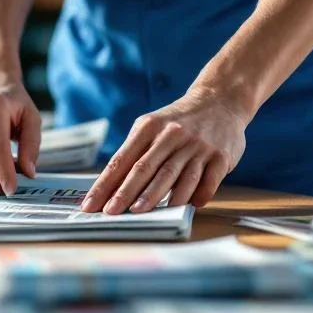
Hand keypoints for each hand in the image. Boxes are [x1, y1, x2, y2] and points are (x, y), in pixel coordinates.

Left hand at [82, 87, 247, 213]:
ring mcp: (197, 146)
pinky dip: (198, 195)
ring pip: (175, 175)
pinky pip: (208, 181)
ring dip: (157, 195)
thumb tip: (112, 187)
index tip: (92, 203)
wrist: (219, 101)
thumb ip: (135, 152)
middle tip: (112, 211)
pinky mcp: (220, 157)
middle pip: (145, 168)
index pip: (121, 160)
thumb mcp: (151, 126)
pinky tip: (189, 207)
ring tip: (141, 212)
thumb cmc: (177, 122)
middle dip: (126, 192)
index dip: (105, 183)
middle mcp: (172, 135)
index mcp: (149, 127)